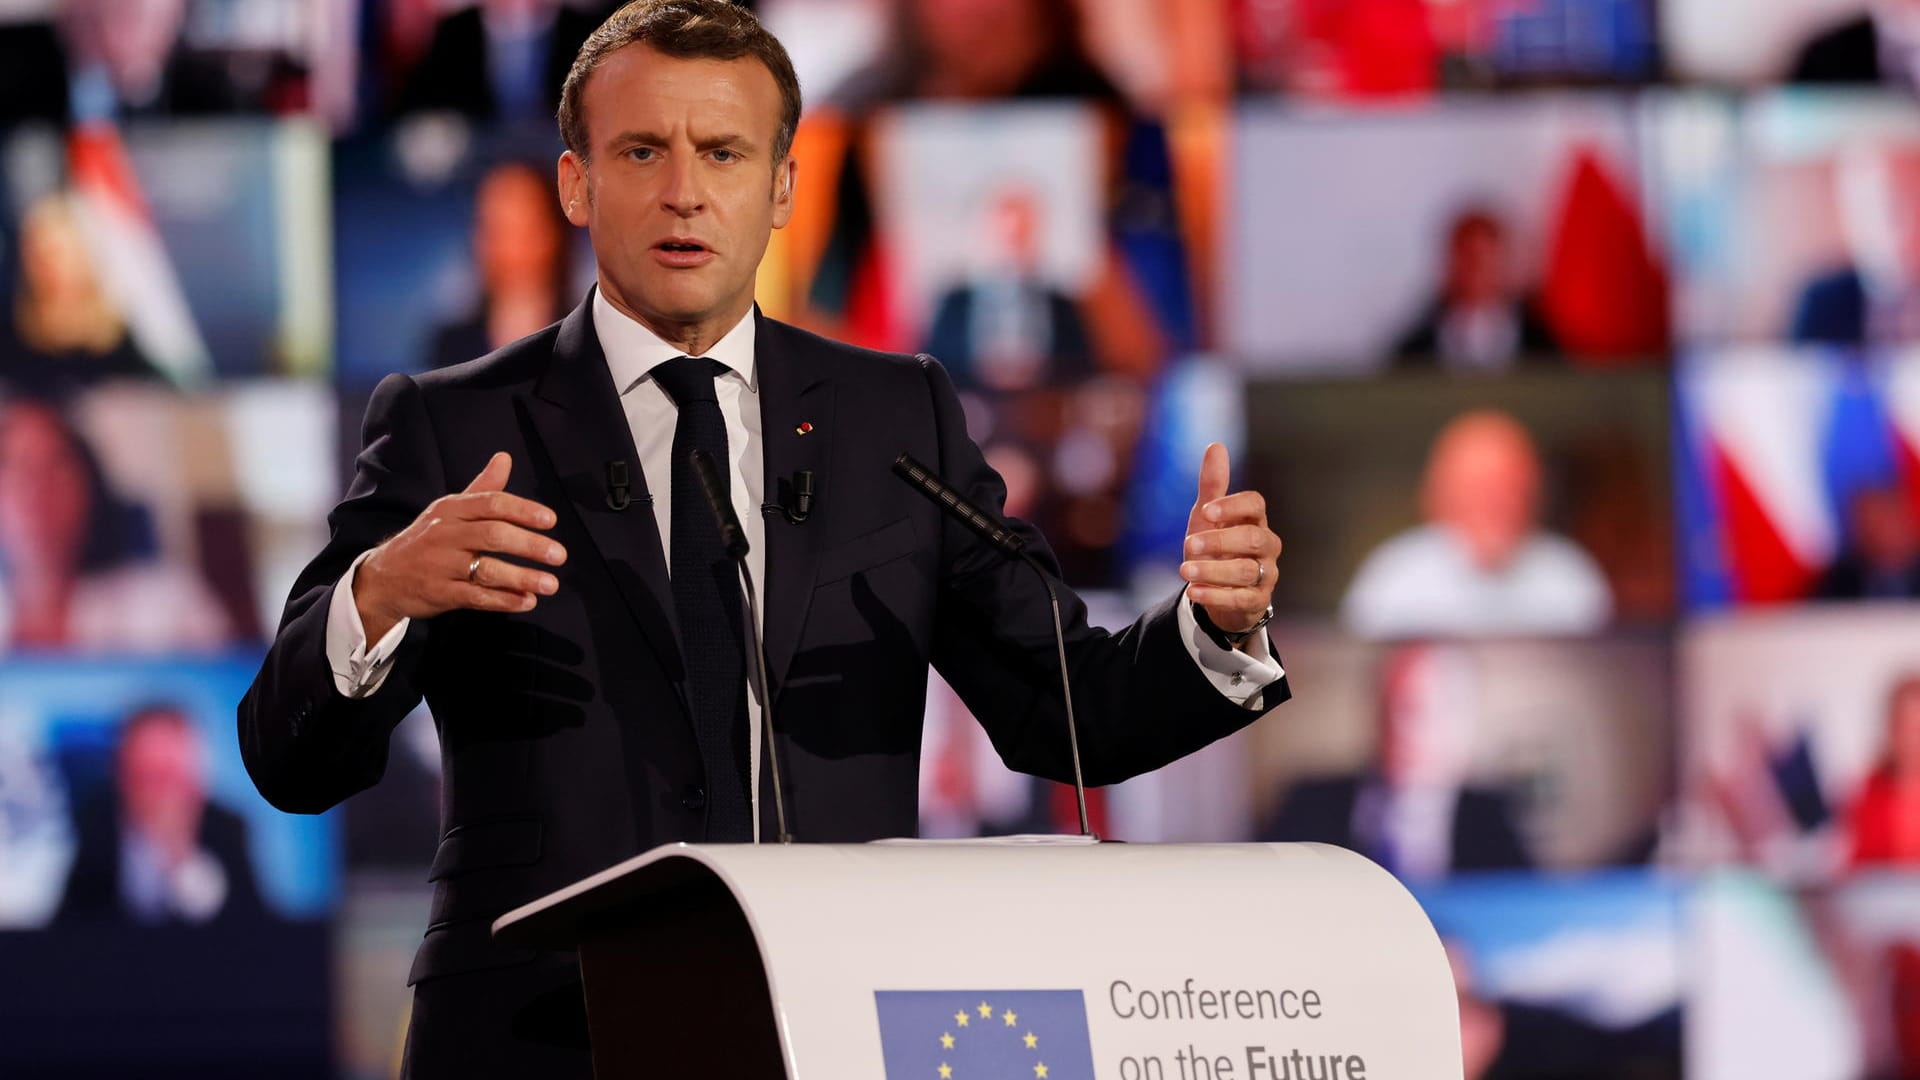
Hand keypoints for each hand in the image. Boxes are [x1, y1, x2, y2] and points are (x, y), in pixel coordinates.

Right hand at [355, 452, 567, 641]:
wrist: (383, 577)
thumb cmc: (427, 539)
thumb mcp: (449, 509)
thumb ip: (482, 488)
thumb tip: (505, 457)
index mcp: (451, 509)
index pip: (491, 504)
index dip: (522, 511)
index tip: (550, 520)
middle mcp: (446, 534)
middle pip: (492, 536)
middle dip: (529, 545)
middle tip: (559, 555)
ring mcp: (441, 565)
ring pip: (486, 570)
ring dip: (522, 577)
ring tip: (551, 584)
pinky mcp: (440, 593)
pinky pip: (476, 597)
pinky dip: (504, 600)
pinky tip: (527, 601)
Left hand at [1180, 443, 1280, 647]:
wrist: (1221, 591)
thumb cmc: (1217, 547)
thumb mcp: (1209, 517)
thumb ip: (1213, 485)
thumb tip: (1216, 445)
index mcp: (1255, 519)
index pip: (1255, 505)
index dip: (1233, 506)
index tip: (1207, 510)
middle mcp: (1266, 546)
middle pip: (1253, 539)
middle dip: (1220, 541)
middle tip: (1189, 545)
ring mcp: (1266, 574)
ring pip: (1247, 571)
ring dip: (1214, 571)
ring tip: (1185, 571)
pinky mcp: (1258, 601)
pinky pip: (1242, 599)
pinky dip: (1217, 596)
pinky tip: (1194, 592)